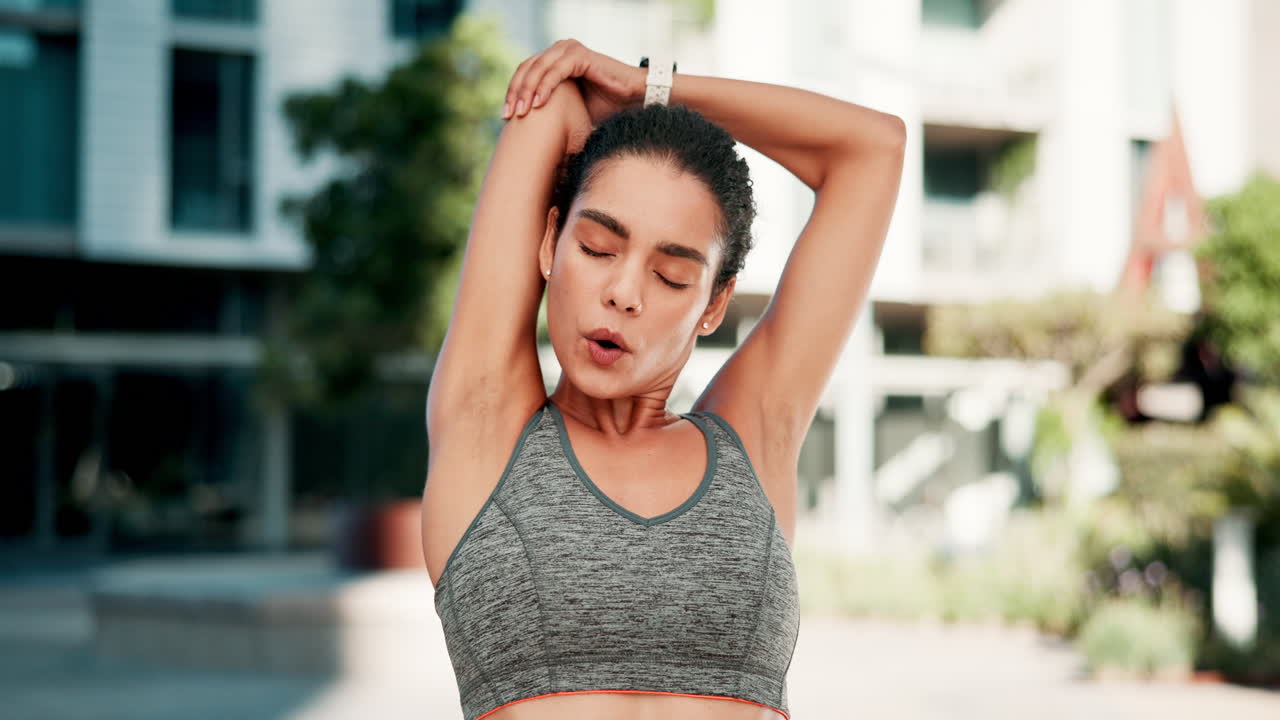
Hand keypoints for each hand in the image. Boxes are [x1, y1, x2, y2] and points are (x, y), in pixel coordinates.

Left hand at [501, 39, 644, 125]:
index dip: (513, 93)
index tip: (505, 117)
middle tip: (508, 115)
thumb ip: (548, 109)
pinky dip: (545, 87)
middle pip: (526, 69)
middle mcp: (559, 50)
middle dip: (515, 93)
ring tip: (521, 112)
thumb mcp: (568, 108)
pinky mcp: (579, 55)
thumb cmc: (603, 106)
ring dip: (527, 91)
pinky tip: (538, 104)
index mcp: (553, 60)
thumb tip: (526, 132)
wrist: (631, 100)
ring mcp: (568, 50)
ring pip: (538, 69)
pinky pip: (555, 71)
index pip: (524, 73)